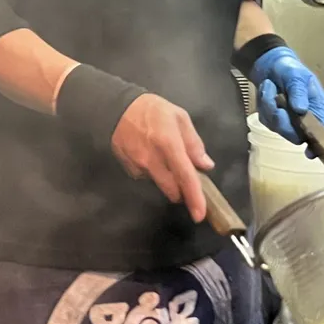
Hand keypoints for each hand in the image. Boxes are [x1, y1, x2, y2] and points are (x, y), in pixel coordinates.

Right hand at [111, 94, 213, 221]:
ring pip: (160, 185)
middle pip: (172, 190)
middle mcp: (153, 160)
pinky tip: (151, 157)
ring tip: (166, 160)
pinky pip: (147, 179)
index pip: (185, 176)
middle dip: (183, 192)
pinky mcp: (129, 170)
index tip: (199, 214)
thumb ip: (194, 143)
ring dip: (168, 181)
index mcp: (169, 144)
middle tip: (187, 179)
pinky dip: (154, 173)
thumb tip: (205, 165)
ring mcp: (139, 167)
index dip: (194, 197)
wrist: (117, 108)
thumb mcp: (179, 117)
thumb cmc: (153, 110)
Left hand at [250, 46, 323, 146]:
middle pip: (295, 135)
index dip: (317, 145)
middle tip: (277, 100)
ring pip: (277, 127)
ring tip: (271, 86)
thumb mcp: (296, 75)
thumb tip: (301, 110)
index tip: (310, 152)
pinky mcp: (273, 120)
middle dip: (282, 120)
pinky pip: (266, 120)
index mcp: (317, 108)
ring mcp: (288, 121)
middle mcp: (304, 119)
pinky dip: (264, 104)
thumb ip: (299, 92)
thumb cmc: (290, 69)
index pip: (321, 132)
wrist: (271, 65)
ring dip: (270, 106)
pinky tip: (267, 91)